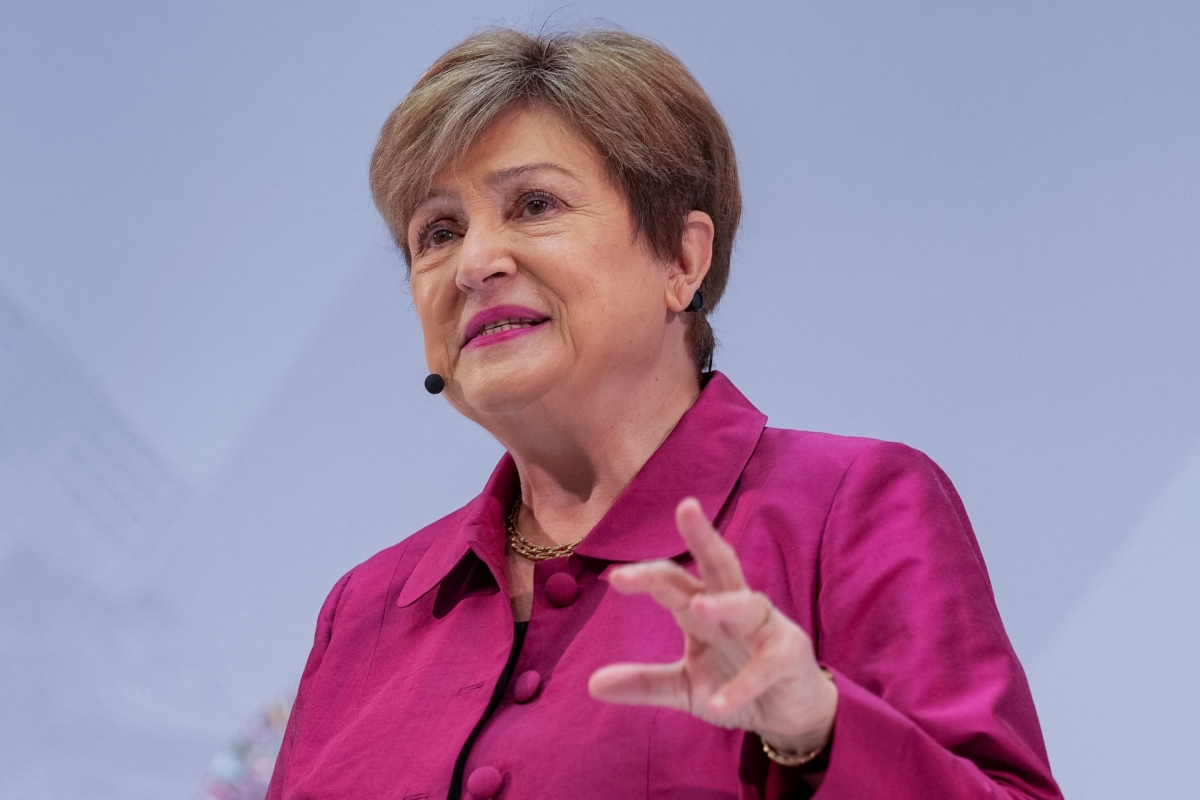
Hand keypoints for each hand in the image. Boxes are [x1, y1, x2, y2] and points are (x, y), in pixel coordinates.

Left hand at [587, 498, 837, 756]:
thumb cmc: (735, 685)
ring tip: (697, 608)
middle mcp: (735, 608)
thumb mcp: (685, 687)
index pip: (674, 580)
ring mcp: (765, 629)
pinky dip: (741, 685)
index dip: (647, 576)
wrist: (791, 715)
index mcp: (705, 608)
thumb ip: (644, 682)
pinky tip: (721, 704)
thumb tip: (592, 684)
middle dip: (703, 536)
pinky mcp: (788, 658)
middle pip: (718, 564)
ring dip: (721, 606)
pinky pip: (763, 668)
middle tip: (685, 508)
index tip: (614, 578)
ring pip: (744, 605)